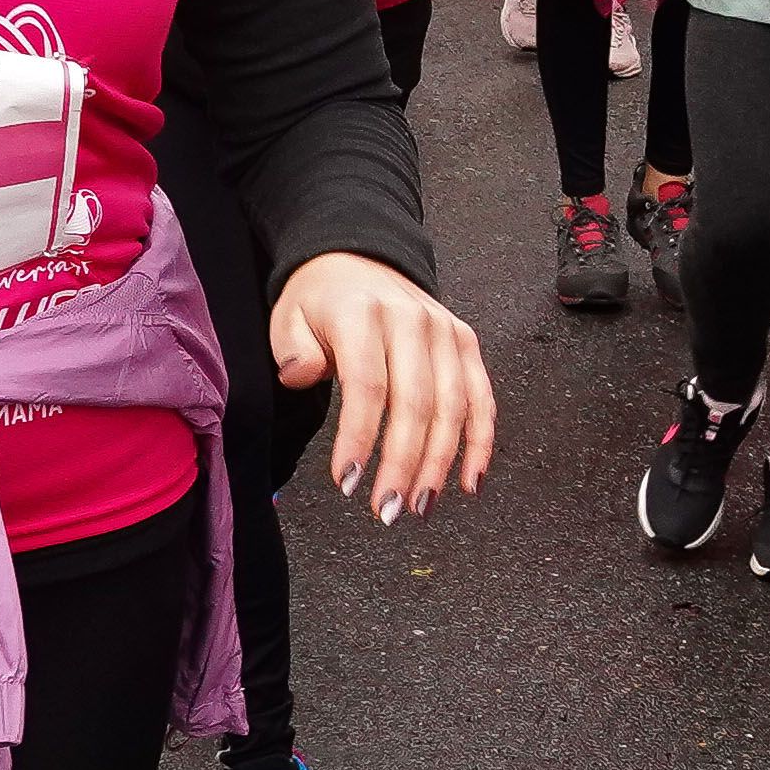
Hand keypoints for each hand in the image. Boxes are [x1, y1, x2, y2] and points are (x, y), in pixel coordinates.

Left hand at [271, 250, 491, 520]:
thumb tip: (302, 375)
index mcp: (364, 315)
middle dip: (403, 465)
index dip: (359, 437)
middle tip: (387, 510)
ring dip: (440, 464)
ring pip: (452, 408)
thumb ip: (293, 349)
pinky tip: (469, 481)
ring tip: (420, 506)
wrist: (359, 259)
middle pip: (415, 404)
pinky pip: (481, 398)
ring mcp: (446, 332)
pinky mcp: (466, 343)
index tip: (347, 482)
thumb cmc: (320, 301)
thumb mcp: (288, 317)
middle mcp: (413, 321)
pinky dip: (480, 442)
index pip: (367, 385)